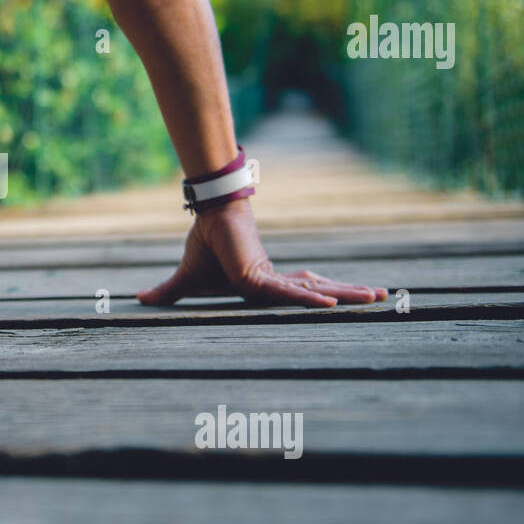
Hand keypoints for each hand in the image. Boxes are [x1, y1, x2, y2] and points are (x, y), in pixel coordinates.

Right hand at [137, 198, 387, 307]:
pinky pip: (289, 293)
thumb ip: (170, 291)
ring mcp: (272, 279)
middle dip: (351, 293)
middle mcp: (275, 281)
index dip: (324, 295)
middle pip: (320, 290)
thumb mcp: (188, 278)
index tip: (345, 299)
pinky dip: (311, 298)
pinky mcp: (261, 277)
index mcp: (263, 283)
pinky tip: (334, 304)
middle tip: (385, 296)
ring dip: (349, 293)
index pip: (299, 293)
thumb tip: (139, 298)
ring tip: (382, 295)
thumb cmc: (202, 244)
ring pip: (316, 291)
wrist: (204, 219)